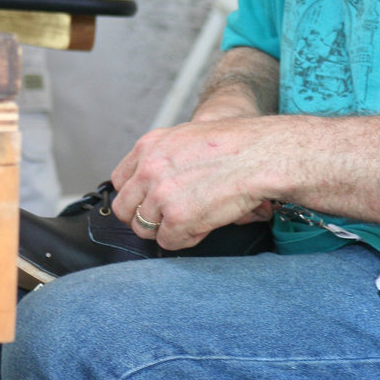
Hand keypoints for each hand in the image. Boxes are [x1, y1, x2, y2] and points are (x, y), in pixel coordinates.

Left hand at [110, 117, 280, 250]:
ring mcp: (160, 196)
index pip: (120, 182)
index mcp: (148, 147)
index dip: (135, 196)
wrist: (259, 155)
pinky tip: (202, 226)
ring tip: (190, 221)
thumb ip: (163, 157)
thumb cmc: (234, 145)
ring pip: (144, 229)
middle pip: (125, 209)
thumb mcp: (186, 137)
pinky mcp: (177, 218)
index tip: (148, 202)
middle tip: (166, 220)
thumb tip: (155, 183)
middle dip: (143, 218)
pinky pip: (168, 242)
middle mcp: (148, 170)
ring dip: (165, 230)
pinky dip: (184, 239)